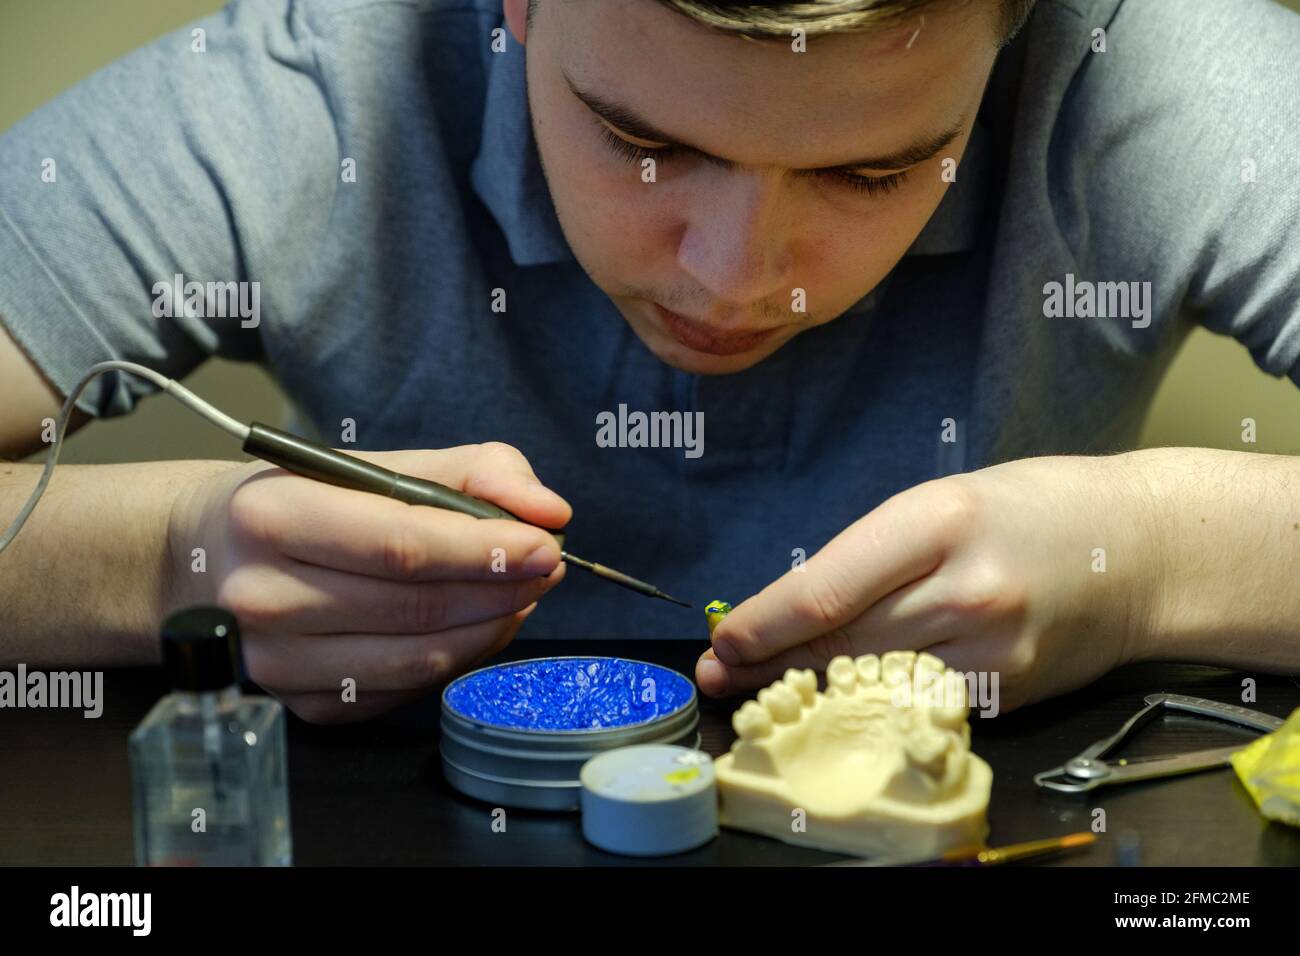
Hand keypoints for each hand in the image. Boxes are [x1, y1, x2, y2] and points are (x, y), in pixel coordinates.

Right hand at [165, 442, 569, 722]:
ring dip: (490, 628)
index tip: (544, 544)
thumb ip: (475, 472)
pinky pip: (404, 690)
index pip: (401, 545)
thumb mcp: (380, 463)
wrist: (210, 558)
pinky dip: (455, 658)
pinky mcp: (302, 706)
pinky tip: (473, 625)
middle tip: (546, 566)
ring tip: (519, 594)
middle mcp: (263, 596)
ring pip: (419, 659)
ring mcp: (277, 662)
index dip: (484, 550)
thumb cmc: (304, 502)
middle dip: (501, 588)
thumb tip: (549, 510)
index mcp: (274, 516)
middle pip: (416, 607)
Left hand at [696, 454, 1162, 712]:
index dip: (762, 625)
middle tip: (718, 675)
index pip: (828, 589)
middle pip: (840, 642)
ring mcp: (992, 651)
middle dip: (768, 664)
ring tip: (757, 690)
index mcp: (940, 521)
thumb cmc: (1030, 509)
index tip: (721, 640)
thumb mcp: (943, 502)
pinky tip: (836, 702)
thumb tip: (791, 608)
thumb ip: (873, 555)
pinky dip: (869, 704)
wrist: (1140, 551)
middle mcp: (965, 590)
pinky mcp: (1008, 693)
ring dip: (808, 689)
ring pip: (872, 682)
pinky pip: (917, 701)